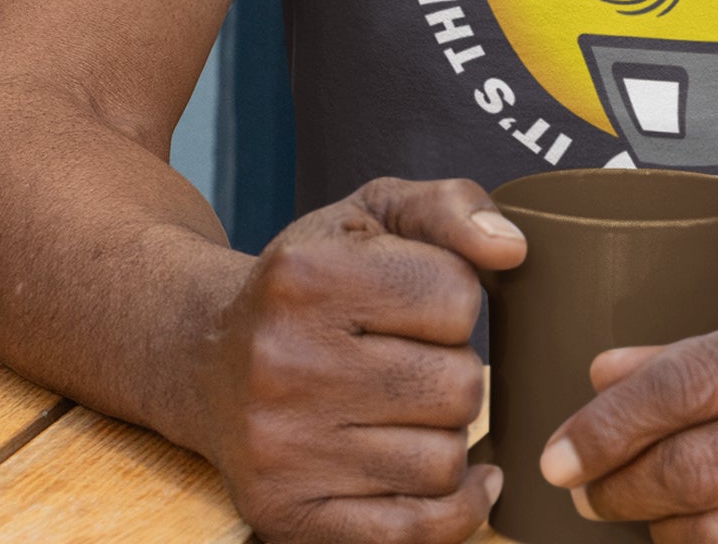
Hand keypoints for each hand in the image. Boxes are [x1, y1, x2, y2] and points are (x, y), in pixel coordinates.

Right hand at [194, 176, 525, 543]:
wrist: (205, 354)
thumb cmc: (311, 277)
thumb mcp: (375, 212)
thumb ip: (454, 207)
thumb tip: (512, 251)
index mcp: (308, 275)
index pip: (457, 297)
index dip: (457, 296)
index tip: (422, 300)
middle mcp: (286, 364)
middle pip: (459, 386)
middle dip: (457, 368)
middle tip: (418, 358)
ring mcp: (281, 448)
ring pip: (444, 461)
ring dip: (447, 434)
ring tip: (410, 407)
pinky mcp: (284, 513)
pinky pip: (411, 533)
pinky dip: (455, 510)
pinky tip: (462, 479)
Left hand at [537, 284, 717, 543]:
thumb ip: (709, 349)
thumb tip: (601, 371)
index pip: (693, 378)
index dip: (611, 422)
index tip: (559, 448)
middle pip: (700, 466)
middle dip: (620, 485)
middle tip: (583, 489)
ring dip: (661, 532)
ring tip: (636, 515)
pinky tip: (693, 541)